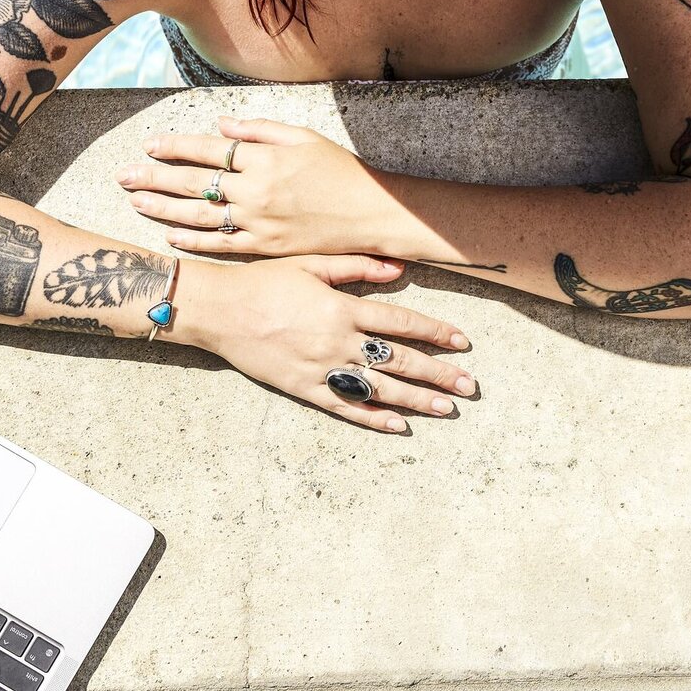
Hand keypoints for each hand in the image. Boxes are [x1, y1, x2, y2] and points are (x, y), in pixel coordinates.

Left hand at [116, 115, 393, 258]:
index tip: (150, 145)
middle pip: (194, 183)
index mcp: (263, 160)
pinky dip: (195, 242)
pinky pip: (222, 245)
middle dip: (155, 179)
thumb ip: (260, 130)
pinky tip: (172, 237)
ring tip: (136, 202)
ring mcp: (258, 222)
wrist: (371, 213)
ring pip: (200, 216)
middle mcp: (255, 191)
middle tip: (124, 176)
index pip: (208, 151)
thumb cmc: (342, 171)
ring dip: (164, 209)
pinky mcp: (266, 247)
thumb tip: (222, 127)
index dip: (175, 147)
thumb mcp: (304, 138)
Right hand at [180, 254, 474, 433]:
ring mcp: (322, 369)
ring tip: (447, 408)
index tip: (463, 343)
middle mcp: (338, 342)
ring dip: (416, 399)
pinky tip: (398, 425)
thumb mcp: (312, 264)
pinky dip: (373, 417)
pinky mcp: (304, 389)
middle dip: (438, 373)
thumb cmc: (265, 282)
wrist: (221, 311)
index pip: (402, 323)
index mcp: (343, 308)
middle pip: (399, 360)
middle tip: (469, 386)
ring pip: (379, 388)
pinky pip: (345, 407)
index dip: (435, 332)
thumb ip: (356, 267)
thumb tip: (398, 269)